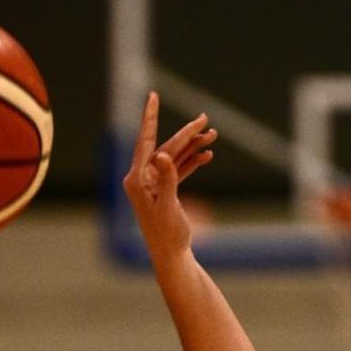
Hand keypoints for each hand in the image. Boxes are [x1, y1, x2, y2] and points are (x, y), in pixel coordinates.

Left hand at [123, 91, 216, 261]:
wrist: (171, 255)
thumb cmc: (167, 234)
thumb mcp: (167, 206)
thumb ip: (166, 179)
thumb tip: (163, 155)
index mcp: (137, 178)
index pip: (145, 141)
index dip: (150, 117)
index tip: (153, 96)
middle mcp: (142, 178)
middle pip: (165, 147)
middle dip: (186, 133)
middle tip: (205, 119)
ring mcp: (153, 183)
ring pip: (174, 156)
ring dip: (192, 146)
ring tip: (213, 135)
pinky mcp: (164, 190)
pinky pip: (178, 169)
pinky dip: (192, 161)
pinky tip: (207, 154)